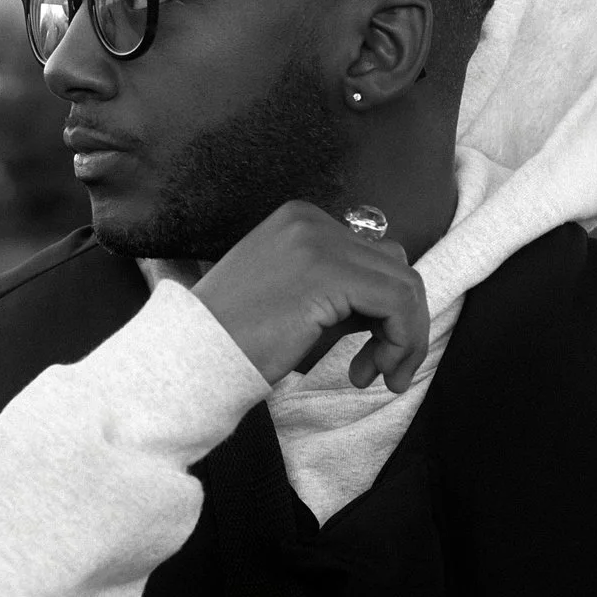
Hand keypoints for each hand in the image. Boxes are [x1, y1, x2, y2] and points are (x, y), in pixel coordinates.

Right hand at [192, 200, 431, 391]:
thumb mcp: (296, 302)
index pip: (374, 257)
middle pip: (395, 268)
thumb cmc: (236, 341)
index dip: (385, 312)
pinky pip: (398, 302)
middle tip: (381, 371)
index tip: (368, 356)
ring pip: (405, 285)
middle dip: (400, 325)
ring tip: (379, 376)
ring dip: (405, 338)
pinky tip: (370, 371)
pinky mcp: (328, 272)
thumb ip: (341, 294)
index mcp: (300, 221)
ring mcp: (319, 242)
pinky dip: (402, 340)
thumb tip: (395, 309)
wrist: (191, 357)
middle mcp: (311, 221)